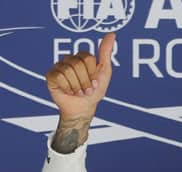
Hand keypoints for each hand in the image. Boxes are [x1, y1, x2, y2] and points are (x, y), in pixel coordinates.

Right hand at [46, 33, 114, 152]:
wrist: (83, 108)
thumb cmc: (95, 91)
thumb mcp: (105, 72)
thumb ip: (106, 52)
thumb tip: (112, 34)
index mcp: (82, 57)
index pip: (87, 58)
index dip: (92, 73)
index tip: (95, 82)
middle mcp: (70, 59)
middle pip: (78, 64)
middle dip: (85, 81)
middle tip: (86, 89)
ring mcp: (59, 66)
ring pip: (68, 71)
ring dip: (77, 86)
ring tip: (77, 91)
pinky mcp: (51, 75)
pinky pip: (59, 77)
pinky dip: (67, 87)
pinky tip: (68, 91)